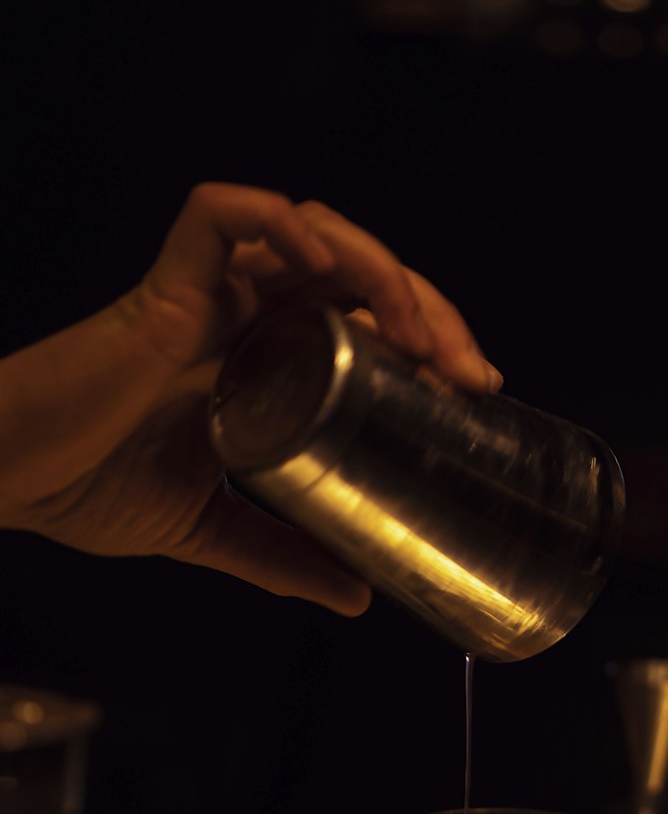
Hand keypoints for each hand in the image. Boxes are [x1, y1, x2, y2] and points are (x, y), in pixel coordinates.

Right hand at [0, 184, 501, 613]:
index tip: (473, 389)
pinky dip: (280, 221)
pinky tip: (328, 264)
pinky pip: (220, 216)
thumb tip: (356, 597)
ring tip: (423, 331)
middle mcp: (239, 313)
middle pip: (355, 273)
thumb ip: (281, 556)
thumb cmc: (87, 487)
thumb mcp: (212, 528)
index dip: (426, 339)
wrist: (9, 480)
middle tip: (470, 372)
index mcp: (258, 356)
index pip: (362, 318)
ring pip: (310, 232)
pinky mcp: (160, 286)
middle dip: (427, 309)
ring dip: (379, 268)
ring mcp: (202, 293)